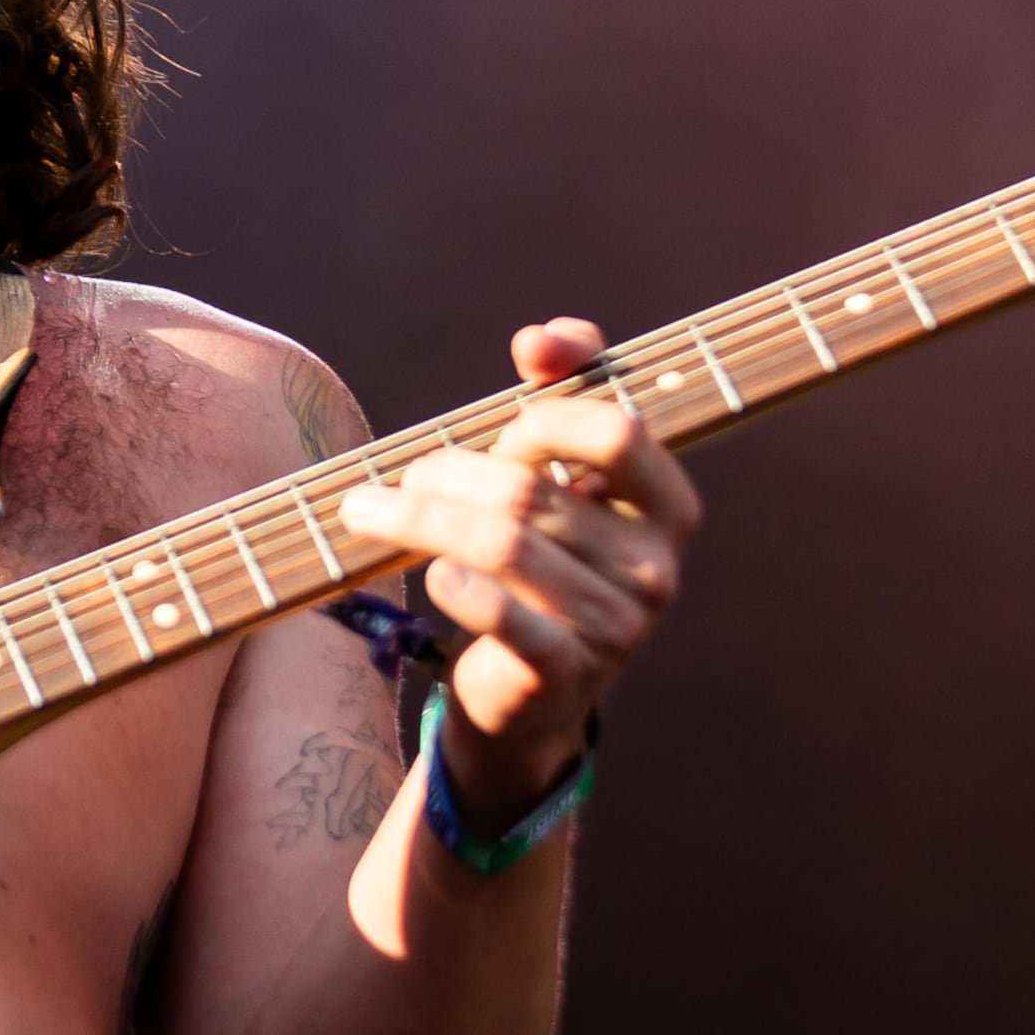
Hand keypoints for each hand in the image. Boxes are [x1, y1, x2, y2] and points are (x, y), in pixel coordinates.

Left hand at [337, 318, 699, 833]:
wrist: (533, 696)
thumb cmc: (544, 565)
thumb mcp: (561, 481)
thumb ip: (564, 394)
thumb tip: (540, 338)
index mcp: (668, 507)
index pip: (617, 430)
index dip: (548, 412)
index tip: (500, 422)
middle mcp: (656, 568)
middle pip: (530, 487)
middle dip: (450, 470)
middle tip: (403, 476)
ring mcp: (618, 626)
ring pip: (501, 545)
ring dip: (418, 519)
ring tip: (366, 511)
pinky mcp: (567, 674)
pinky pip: (505, 615)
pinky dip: (457, 586)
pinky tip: (432, 576)